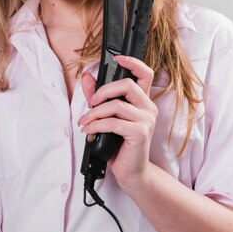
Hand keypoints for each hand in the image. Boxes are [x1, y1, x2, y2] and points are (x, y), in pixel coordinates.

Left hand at [78, 55, 157, 187]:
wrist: (130, 172)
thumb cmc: (119, 145)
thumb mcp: (106, 118)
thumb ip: (98, 97)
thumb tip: (87, 78)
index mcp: (142, 101)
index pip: (145, 74)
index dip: (133, 62)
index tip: (117, 59)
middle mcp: (148, 108)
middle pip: (127, 85)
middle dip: (103, 91)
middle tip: (90, 103)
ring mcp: (146, 120)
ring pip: (116, 104)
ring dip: (94, 113)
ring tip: (84, 122)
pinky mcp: (140, 133)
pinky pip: (113, 122)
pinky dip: (95, 125)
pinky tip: (88, 131)